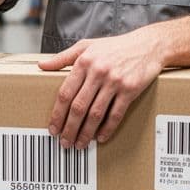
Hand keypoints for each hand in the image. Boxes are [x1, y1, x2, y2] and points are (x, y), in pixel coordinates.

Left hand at [39, 28, 167, 147]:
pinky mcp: (130, 89)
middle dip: (69, 128)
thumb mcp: (86, 46)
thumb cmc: (115, 47)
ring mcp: (115, 81)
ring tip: (80, 144)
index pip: (65, 93)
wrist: (148, 45)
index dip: (57, 114)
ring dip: (86, 133)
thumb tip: (41, 65)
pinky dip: (107, 129)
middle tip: (64, 143)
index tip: (53, 128)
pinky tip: (100, 137)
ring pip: (96, 114)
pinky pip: (116, 114)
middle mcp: (98, 72)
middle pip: (78, 107)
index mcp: (84, 62)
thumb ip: (62, 57)